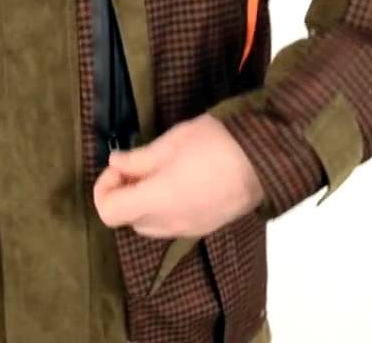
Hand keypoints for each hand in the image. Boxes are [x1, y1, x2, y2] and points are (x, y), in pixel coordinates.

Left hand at [93, 113, 264, 237]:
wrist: (267, 157)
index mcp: (157, 201)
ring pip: (151, 224)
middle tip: (138, 166)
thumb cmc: (216, 143)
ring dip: (145, 202)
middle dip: (125, 194)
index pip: (108, 212)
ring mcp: (190, 229)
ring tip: (161, 171)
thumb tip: (116, 163)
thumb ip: (139, 158)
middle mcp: (170, 223)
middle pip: (129, 219)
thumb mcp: (172, 141)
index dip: (104, 188)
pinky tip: (182, 181)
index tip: (119, 166)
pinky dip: (166, 207)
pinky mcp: (207, 227)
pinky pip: (174, 223)